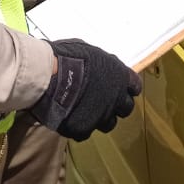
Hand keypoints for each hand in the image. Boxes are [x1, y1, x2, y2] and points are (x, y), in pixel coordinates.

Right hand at [28, 39, 142, 139]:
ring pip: (109, 124)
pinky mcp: (84, 129)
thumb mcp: (89, 51)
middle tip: (104, 101)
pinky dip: (80, 126)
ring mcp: (101, 116)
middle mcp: (116, 99)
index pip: (135, 86)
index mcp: (120, 76)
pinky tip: (70, 118)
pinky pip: (86, 132)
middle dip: (117, 105)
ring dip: (100, 118)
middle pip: (126, 108)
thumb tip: (99, 66)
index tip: (121, 88)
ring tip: (86, 111)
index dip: (128, 87)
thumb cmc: (67, 57)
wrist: (48, 77)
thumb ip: (100, 64)